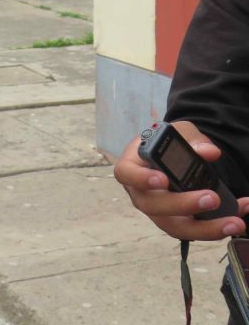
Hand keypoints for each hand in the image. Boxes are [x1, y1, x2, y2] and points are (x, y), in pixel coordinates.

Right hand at [113, 121, 248, 239]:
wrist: (174, 157)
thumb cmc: (168, 144)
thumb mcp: (179, 133)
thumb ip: (192, 139)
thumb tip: (210, 152)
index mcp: (133, 166)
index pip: (126, 174)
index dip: (141, 179)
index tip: (163, 180)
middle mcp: (141, 193)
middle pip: (153, 206)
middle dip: (183, 205)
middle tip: (211, 198)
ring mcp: (158, 211)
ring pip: (175, 227)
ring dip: (206, 228)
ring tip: (234, 223)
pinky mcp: (178, 222)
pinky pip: (195, 230)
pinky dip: (219, 226)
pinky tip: (238, 218)